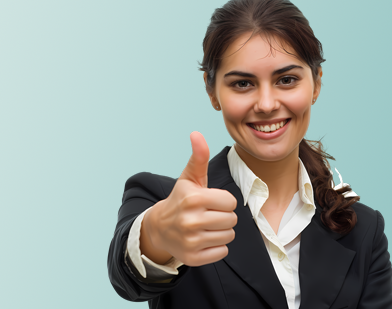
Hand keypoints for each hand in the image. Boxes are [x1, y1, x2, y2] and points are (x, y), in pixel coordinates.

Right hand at [141, 132, 237, 266]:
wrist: (159, 228)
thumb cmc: (181, 200)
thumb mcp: (189, 178)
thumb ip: (199, 157)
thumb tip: (196, 134)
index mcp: (193, 199)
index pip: (231, 202)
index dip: (224, 201)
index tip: (211, 202)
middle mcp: (191, 221)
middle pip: (232, 220)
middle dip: (224, 216)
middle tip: (209, 215)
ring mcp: (191, 241)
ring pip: (229, 236)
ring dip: (221, 232)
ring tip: (206, 227)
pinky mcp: (193, 258)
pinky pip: (222, 252)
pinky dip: (216, 247)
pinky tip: (204, 240)